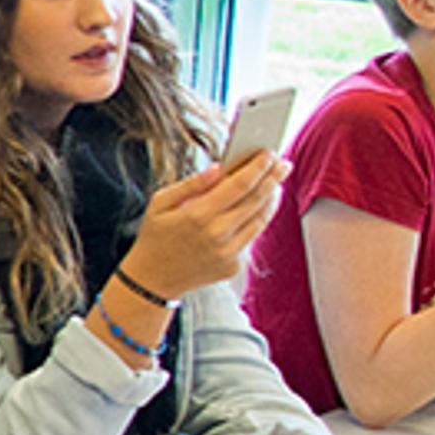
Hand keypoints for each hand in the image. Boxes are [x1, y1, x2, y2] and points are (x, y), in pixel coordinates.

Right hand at [124, 151, 282, 301]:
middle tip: (283, 164)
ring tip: (275, 184)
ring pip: (260, 219)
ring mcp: (227, 252)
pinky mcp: (233, 265)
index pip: (239, 185)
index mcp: (197, 214)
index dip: (258, 167)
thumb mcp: (159, 203)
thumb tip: (218, 168)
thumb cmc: (154, 237)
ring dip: (271, 199)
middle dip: (273, 178)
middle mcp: (216, 234)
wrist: (151, 279)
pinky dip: (257, 221)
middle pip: (256, 200)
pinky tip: (256, 209)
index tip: (268, 154)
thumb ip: (190, 184)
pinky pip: (251, 238)